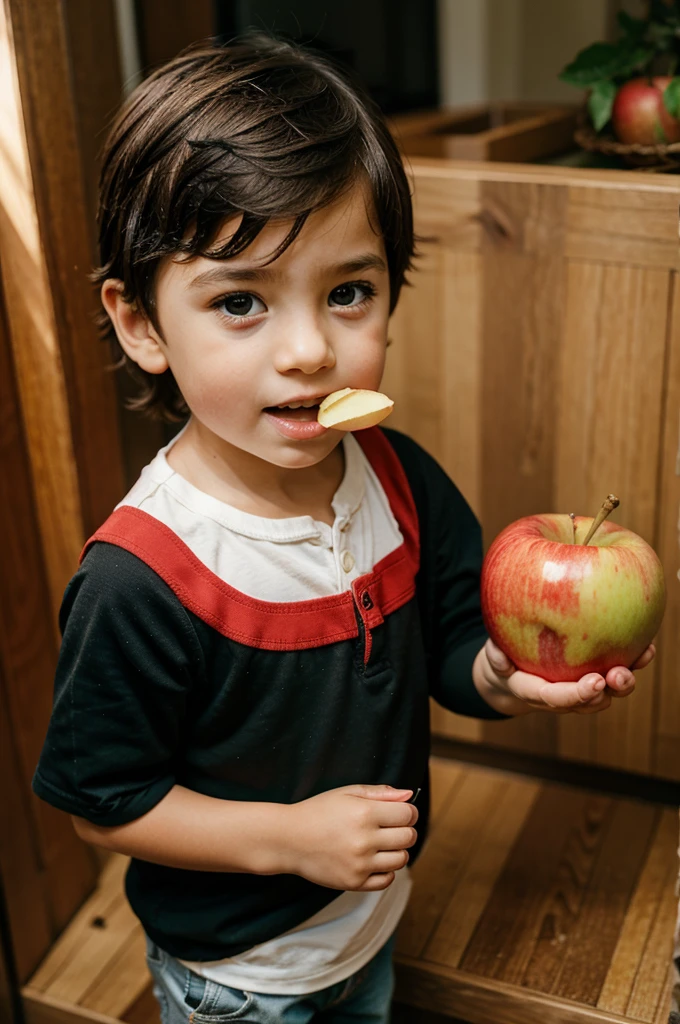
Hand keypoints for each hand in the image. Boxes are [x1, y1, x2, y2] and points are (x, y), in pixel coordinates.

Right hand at [285, 785, 418, 891]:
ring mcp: (360, 864)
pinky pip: (387, 880)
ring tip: (380, 844)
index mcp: (365, 813)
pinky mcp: (354, 883)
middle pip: (408, 837)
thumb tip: (409, 795)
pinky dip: (386, 870)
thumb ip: (380, 793)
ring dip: (397, 850)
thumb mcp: (346, 792)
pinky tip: (373, 860)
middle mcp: (364, 840)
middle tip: (390, 828)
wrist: (289, 839)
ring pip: (401, 859)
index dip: (407, 812)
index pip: (408, 814)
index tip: (399, 813)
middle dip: (405, 830)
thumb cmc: (318, 811)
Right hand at [479, 638, 654, 715]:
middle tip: (618, 676)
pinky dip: (632, 662)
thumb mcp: (492, 661)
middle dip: (608, 691)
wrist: (513, 677)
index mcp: (538, 693)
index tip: (594, 683)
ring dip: (624, 681)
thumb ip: (494, 658)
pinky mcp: (593, 675)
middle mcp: (564, 696)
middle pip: (589, 701)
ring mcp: (580, 688)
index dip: (578, 694)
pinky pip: (614, 673)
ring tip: (638, 659)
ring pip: (607, 692)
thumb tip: (499, 656)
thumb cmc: (502, 664)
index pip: (558, 699)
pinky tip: (647, 646)